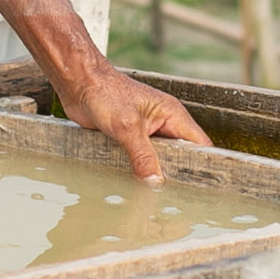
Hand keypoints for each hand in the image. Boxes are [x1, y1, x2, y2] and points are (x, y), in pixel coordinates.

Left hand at [59, 61, 210, 182]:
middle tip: (174, 195)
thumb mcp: (127, 127)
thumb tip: (155, 181)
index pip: (199, 144)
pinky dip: (140, 169)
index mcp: (172, 114)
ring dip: (155, 173)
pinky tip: (136, 183)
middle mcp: (163, 123)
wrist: (78, 83)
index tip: (199, 187)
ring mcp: (146, 131)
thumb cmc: (105, 92)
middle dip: (176, 174)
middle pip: (180, 155)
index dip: (200, 165)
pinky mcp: (130, 137)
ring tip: (156, 194)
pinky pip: (141, 158)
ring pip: (160, 158)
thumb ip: (143, 156)